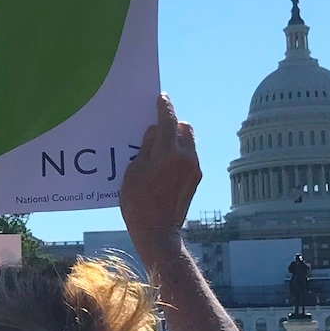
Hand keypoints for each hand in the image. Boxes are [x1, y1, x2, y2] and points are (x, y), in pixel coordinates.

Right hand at [118, 94, 201, 246]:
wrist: (158, 232)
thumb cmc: (138, 203)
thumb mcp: (133, 172)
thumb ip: (145, 148)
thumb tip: (154, 132)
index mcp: (168, 153)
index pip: (168, 120)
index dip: (164, 107)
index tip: (161, 98)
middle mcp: (186, 157)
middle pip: (184, 128)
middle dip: (173, 124)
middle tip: (158, 128)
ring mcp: (193, 168)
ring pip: (189, 142)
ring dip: (177, 139)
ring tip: (160, 149)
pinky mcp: (195, 179)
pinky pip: (189, 157)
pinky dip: (179, 154)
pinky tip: (165, 165)